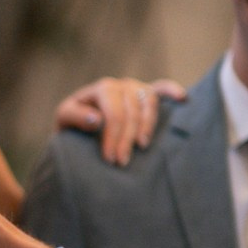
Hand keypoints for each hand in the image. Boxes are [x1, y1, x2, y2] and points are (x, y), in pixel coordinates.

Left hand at [54, 76, 184, 167]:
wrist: (79, 122)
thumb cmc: (73, 122)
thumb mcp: (65, 119)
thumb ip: (76, 117)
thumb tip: (96, 119)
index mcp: (103, 88)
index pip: (114, 113)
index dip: (114, 136)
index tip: (110, 159)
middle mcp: (122, 85)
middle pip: (132, 112)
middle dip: (127, 139)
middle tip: (122, 162)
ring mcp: (137, 87)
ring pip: (149, 104)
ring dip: (147, 126)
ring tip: (142, 146)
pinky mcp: (147, 93)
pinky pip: (162, 89)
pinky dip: (172, 91)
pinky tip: (183, 99)